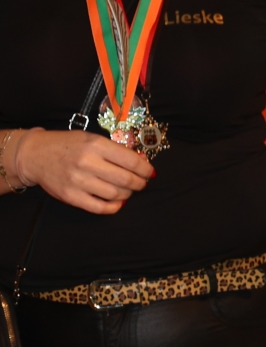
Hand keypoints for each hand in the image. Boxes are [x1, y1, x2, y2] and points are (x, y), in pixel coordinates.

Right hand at [12, 128, 154, 213]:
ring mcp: (78, 181)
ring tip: (128, 190)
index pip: (130, 160)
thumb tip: (141, 162)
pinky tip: (118, 202)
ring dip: (128, 194)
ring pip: (115, 194)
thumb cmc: (68, 145)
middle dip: (139, 183)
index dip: (145, 169)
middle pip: (125, 179)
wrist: (35, 155)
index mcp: (96, 145)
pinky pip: (99, 207)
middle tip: (142, 183)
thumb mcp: (92, 139)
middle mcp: (87, 163)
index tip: (150, 172)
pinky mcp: (70, 196)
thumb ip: (115, 150)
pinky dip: (114, 207)